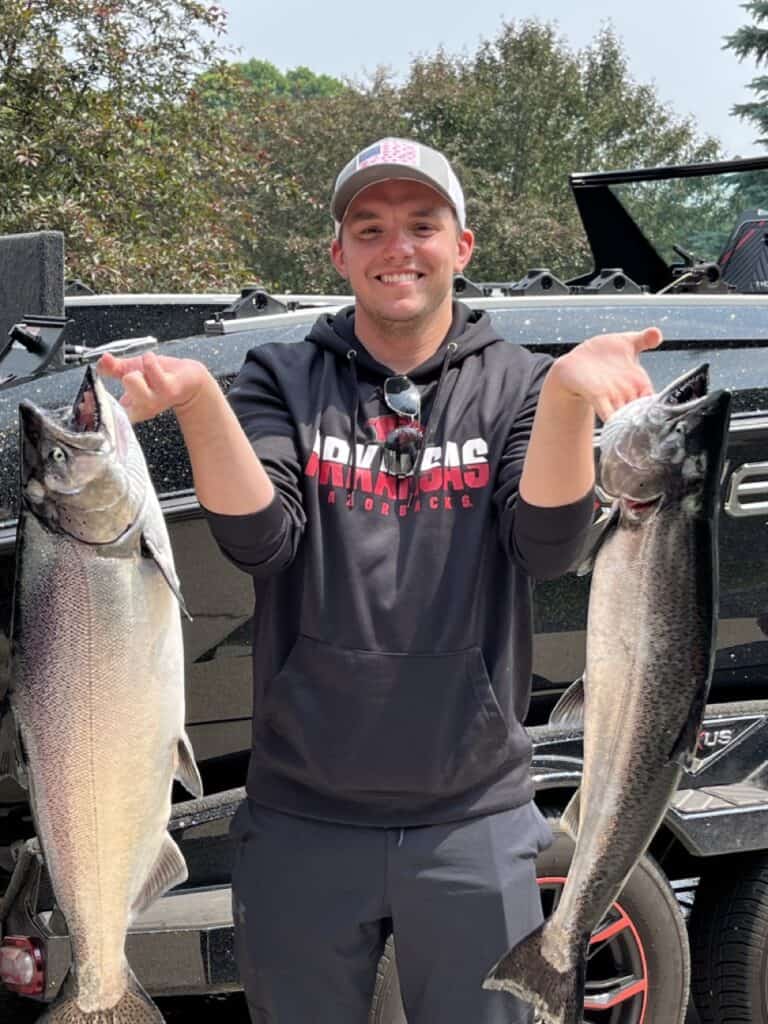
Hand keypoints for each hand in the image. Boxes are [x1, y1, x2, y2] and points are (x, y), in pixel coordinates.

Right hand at [97, 351, 212, 422]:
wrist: (188, 380)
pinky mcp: (168, 390)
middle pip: (117, 387)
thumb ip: (113, 368)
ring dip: (140, 367)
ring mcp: (153, 401)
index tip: (90, 395)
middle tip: (140, 376)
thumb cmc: (160, 376)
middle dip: (127, 373)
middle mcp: (140, 408)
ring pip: (130, 379)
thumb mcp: (131, 370)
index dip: (93, 402)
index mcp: (129, 408)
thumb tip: (101, 361)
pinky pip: (150, 367)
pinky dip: (150, 359)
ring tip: (150, 370)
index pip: (104, 411)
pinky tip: (155, 363)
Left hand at [547, 327, 661, 422]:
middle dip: (646, 418)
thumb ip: (644, 339)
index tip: (665, 413)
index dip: (659, 406)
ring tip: (638, 432)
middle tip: (652, 427)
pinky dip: (613, 421)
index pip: (653, 398)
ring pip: (627, 414)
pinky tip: (618, 427)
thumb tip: (657, 333)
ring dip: (632, 423)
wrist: (576, 363)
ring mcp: (613, 396)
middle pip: (642, 410)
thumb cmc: (603, 354)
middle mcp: (627, 391)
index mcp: (638, 381)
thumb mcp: (627, 342)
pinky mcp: (597, 396)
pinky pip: (608, 413)